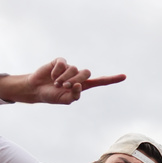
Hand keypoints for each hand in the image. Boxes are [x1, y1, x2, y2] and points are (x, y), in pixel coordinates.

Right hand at [0, 57, 125, 104]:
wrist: (37, 89)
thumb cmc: (52, 96)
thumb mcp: (65, 100)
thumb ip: (75, 96)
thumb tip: (80, 85)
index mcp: (82, 86)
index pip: (100, 82)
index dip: (112, 79)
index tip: (124, 76)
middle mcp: (78, 75)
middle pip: (86, 73)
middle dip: (75, 81)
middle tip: (64, 87)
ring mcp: (69, 68)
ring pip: (74, 69)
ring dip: (64, 78)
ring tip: (56, 83)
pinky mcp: (60, 62)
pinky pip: (63, 63)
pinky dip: (57, 71)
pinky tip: (51, 75)